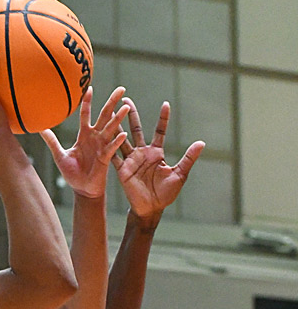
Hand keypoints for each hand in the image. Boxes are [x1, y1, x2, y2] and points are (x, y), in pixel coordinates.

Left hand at [40, 86, 129, 198]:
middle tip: (121, 89)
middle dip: (112, 102)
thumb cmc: (72, 173)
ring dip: (118, 119)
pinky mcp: (105, 158)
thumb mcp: (59, 155)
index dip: (88, 101)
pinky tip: (123, 134)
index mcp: (84, 135)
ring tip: (125, 108)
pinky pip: (112, 148)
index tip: (90, 88)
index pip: (86, 114)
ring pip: (111, 129)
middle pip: (104, 116)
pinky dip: (117, 141)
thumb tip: (40, 128)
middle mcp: (95, 138)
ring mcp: (102, 147)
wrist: (82, 190)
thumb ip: (52, 141)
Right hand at [113, 98, 204, 218]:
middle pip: (136, 129)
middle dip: (131, 115)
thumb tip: (201, 142)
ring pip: (122, 139)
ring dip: (117, 126)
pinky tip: (105, 135)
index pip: (159, 131)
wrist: (151, 209)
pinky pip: (115, 156)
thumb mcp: (179, 174)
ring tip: (110, 112)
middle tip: (126, 99)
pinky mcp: (122, 170)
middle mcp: (142, 153)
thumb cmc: (166, 194)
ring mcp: (131, 160)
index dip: (163, 118)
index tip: (165, 104)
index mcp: (156, 153)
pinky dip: (111, 146)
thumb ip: (188, 158)